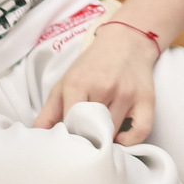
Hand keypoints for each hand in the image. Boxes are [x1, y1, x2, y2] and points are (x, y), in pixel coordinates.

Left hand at [36, 23, 159, 143]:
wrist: (127, 41)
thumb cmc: (93, 65)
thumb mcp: (66, 81)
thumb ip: (49, 111)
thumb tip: (37, 136)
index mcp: (79, 83)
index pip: (71, 123)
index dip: (69, 137)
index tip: (69, 142)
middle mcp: (104, 87)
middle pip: (92, 130)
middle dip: (87, 140)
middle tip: (84, 143)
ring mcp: (127, 94)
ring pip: (114, 133)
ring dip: (106, 140)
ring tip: (100, 138)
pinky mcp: (146, 99)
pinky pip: (141, 131)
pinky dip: (130, 141)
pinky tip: (121, 137)